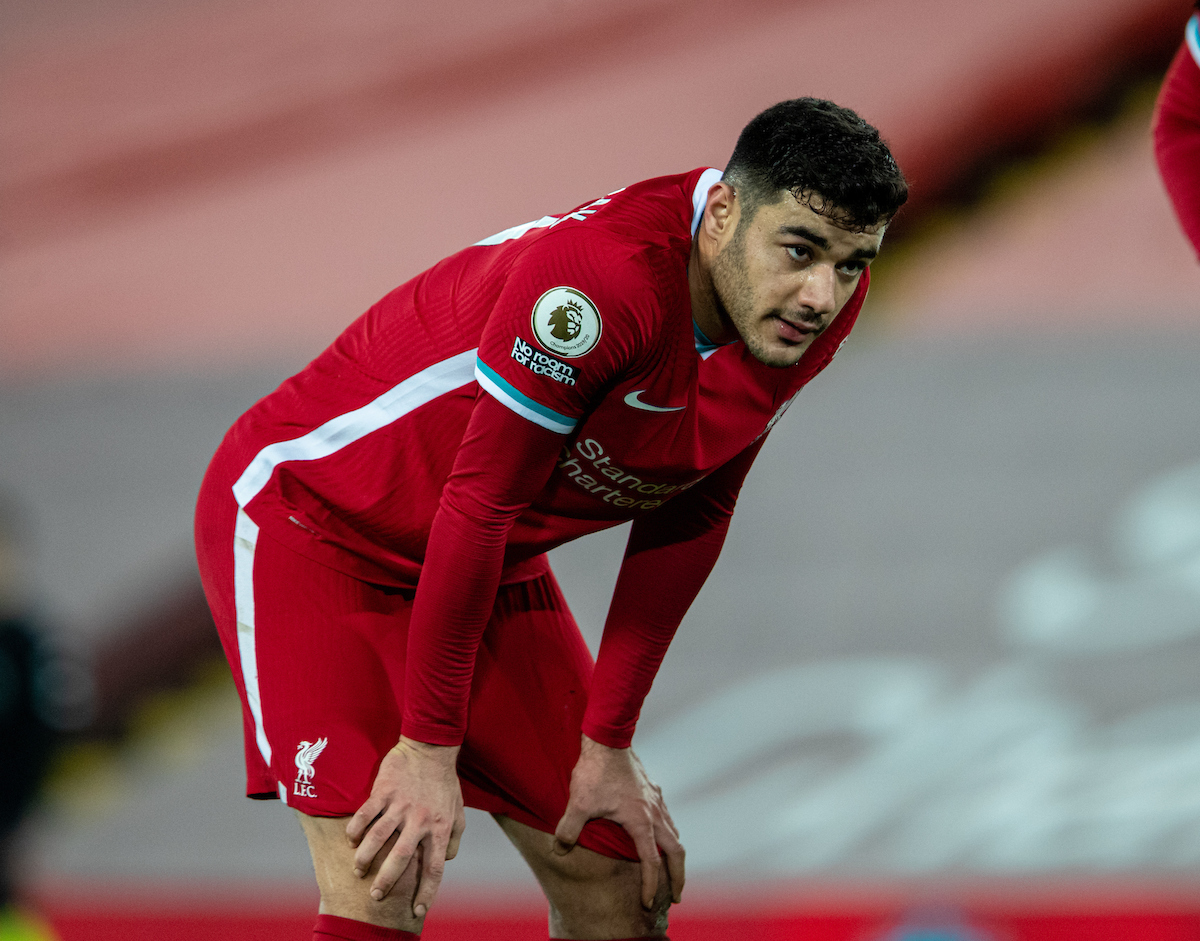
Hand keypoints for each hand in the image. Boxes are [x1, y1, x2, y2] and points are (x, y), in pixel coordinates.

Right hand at [345, 737, 465, 916]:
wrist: (431, 749)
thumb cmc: (445, 784)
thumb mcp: (458, 813)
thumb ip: (453, 839)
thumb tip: (446, 861)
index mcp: (440, 828)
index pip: (434, 867)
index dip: (427, 892)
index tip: (418, 911)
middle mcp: (420, 820)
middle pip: (401, 858)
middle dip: (386, 881)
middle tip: (376, 896)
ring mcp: (401, 805)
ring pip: (378, 838)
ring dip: (365, 858)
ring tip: (359, 871)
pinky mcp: (384, 791)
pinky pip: (365, 814)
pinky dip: (356, 829)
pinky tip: (351, 840)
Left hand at [553, 734, 684, 908]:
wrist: (608, 739)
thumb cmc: (594, 772)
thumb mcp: (578, 804)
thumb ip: (568, 830)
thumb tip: (559, 850)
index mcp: (640, 822)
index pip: (651, 863)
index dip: (650, 886)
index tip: (647, 903)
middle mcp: (654, 813)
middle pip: (676, 852)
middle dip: (677, 877)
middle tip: (675, 896)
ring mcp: (656, 800)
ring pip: (674, 833)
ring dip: (675, 856)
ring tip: (672, 870)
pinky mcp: (653, 789)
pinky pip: (667, 818)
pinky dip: (669, 834)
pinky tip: (660, 835)